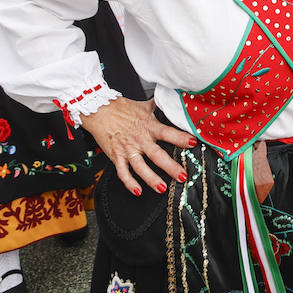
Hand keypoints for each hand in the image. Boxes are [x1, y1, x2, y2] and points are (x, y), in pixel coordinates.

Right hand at [80, 97, 197, 194]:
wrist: (98, 110)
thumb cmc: (121, 108)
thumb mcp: (144, 106)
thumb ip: (158, 107)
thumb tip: (171, 102)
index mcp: (149, 126)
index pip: (168, 132)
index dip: (181, 138)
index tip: (194, 143)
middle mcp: (140, 139)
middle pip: (157, 155)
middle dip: (171, 167)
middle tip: (182, 176)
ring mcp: (127, 149)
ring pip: (140, 168)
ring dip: (152, 179)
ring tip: (162, 188)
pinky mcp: (116, 156)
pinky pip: (123, 173)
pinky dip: (130, 183)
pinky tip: (138, 191)